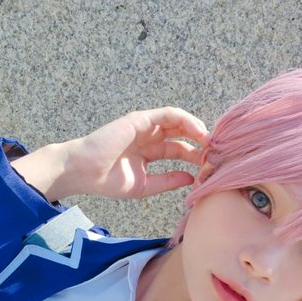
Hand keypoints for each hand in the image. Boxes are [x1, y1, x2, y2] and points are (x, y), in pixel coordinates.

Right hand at [64, 107, 207, 198]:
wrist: (84, 173)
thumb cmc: (108, 181)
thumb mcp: (146, 186)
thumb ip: (168, 181)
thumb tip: (192, 179)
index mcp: (150, 152)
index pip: (180, 151)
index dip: (197, 157)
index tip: (212, 167)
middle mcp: (150, 137)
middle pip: (183, 135)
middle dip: (201, 143)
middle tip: (217, 153)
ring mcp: (145, 126)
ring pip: (179, 122)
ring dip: (198, 129)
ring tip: (211, 143)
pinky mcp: (140, 119)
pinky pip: (169, 114)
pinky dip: (186, 120)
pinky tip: (199, 132)